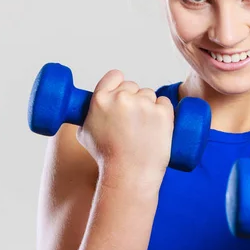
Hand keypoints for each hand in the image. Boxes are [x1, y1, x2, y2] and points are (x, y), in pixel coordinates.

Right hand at [76, 69, 174, 189]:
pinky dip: (163, 112)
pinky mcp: (163, 112)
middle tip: (132, 121)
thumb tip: (93, 105)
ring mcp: (144, 104)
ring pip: (149, 95)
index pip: (114, 76)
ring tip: (143, 129)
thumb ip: (89, 113)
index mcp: (100, 99)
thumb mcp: (85, 133)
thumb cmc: (106, 157)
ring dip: (148, 106)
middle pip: (133, 86)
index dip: (119, 83)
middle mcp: (122, 98)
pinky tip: (156, 127)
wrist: (129, 174)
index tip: (123, 92)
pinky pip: (164, 102)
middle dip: (134, 99)